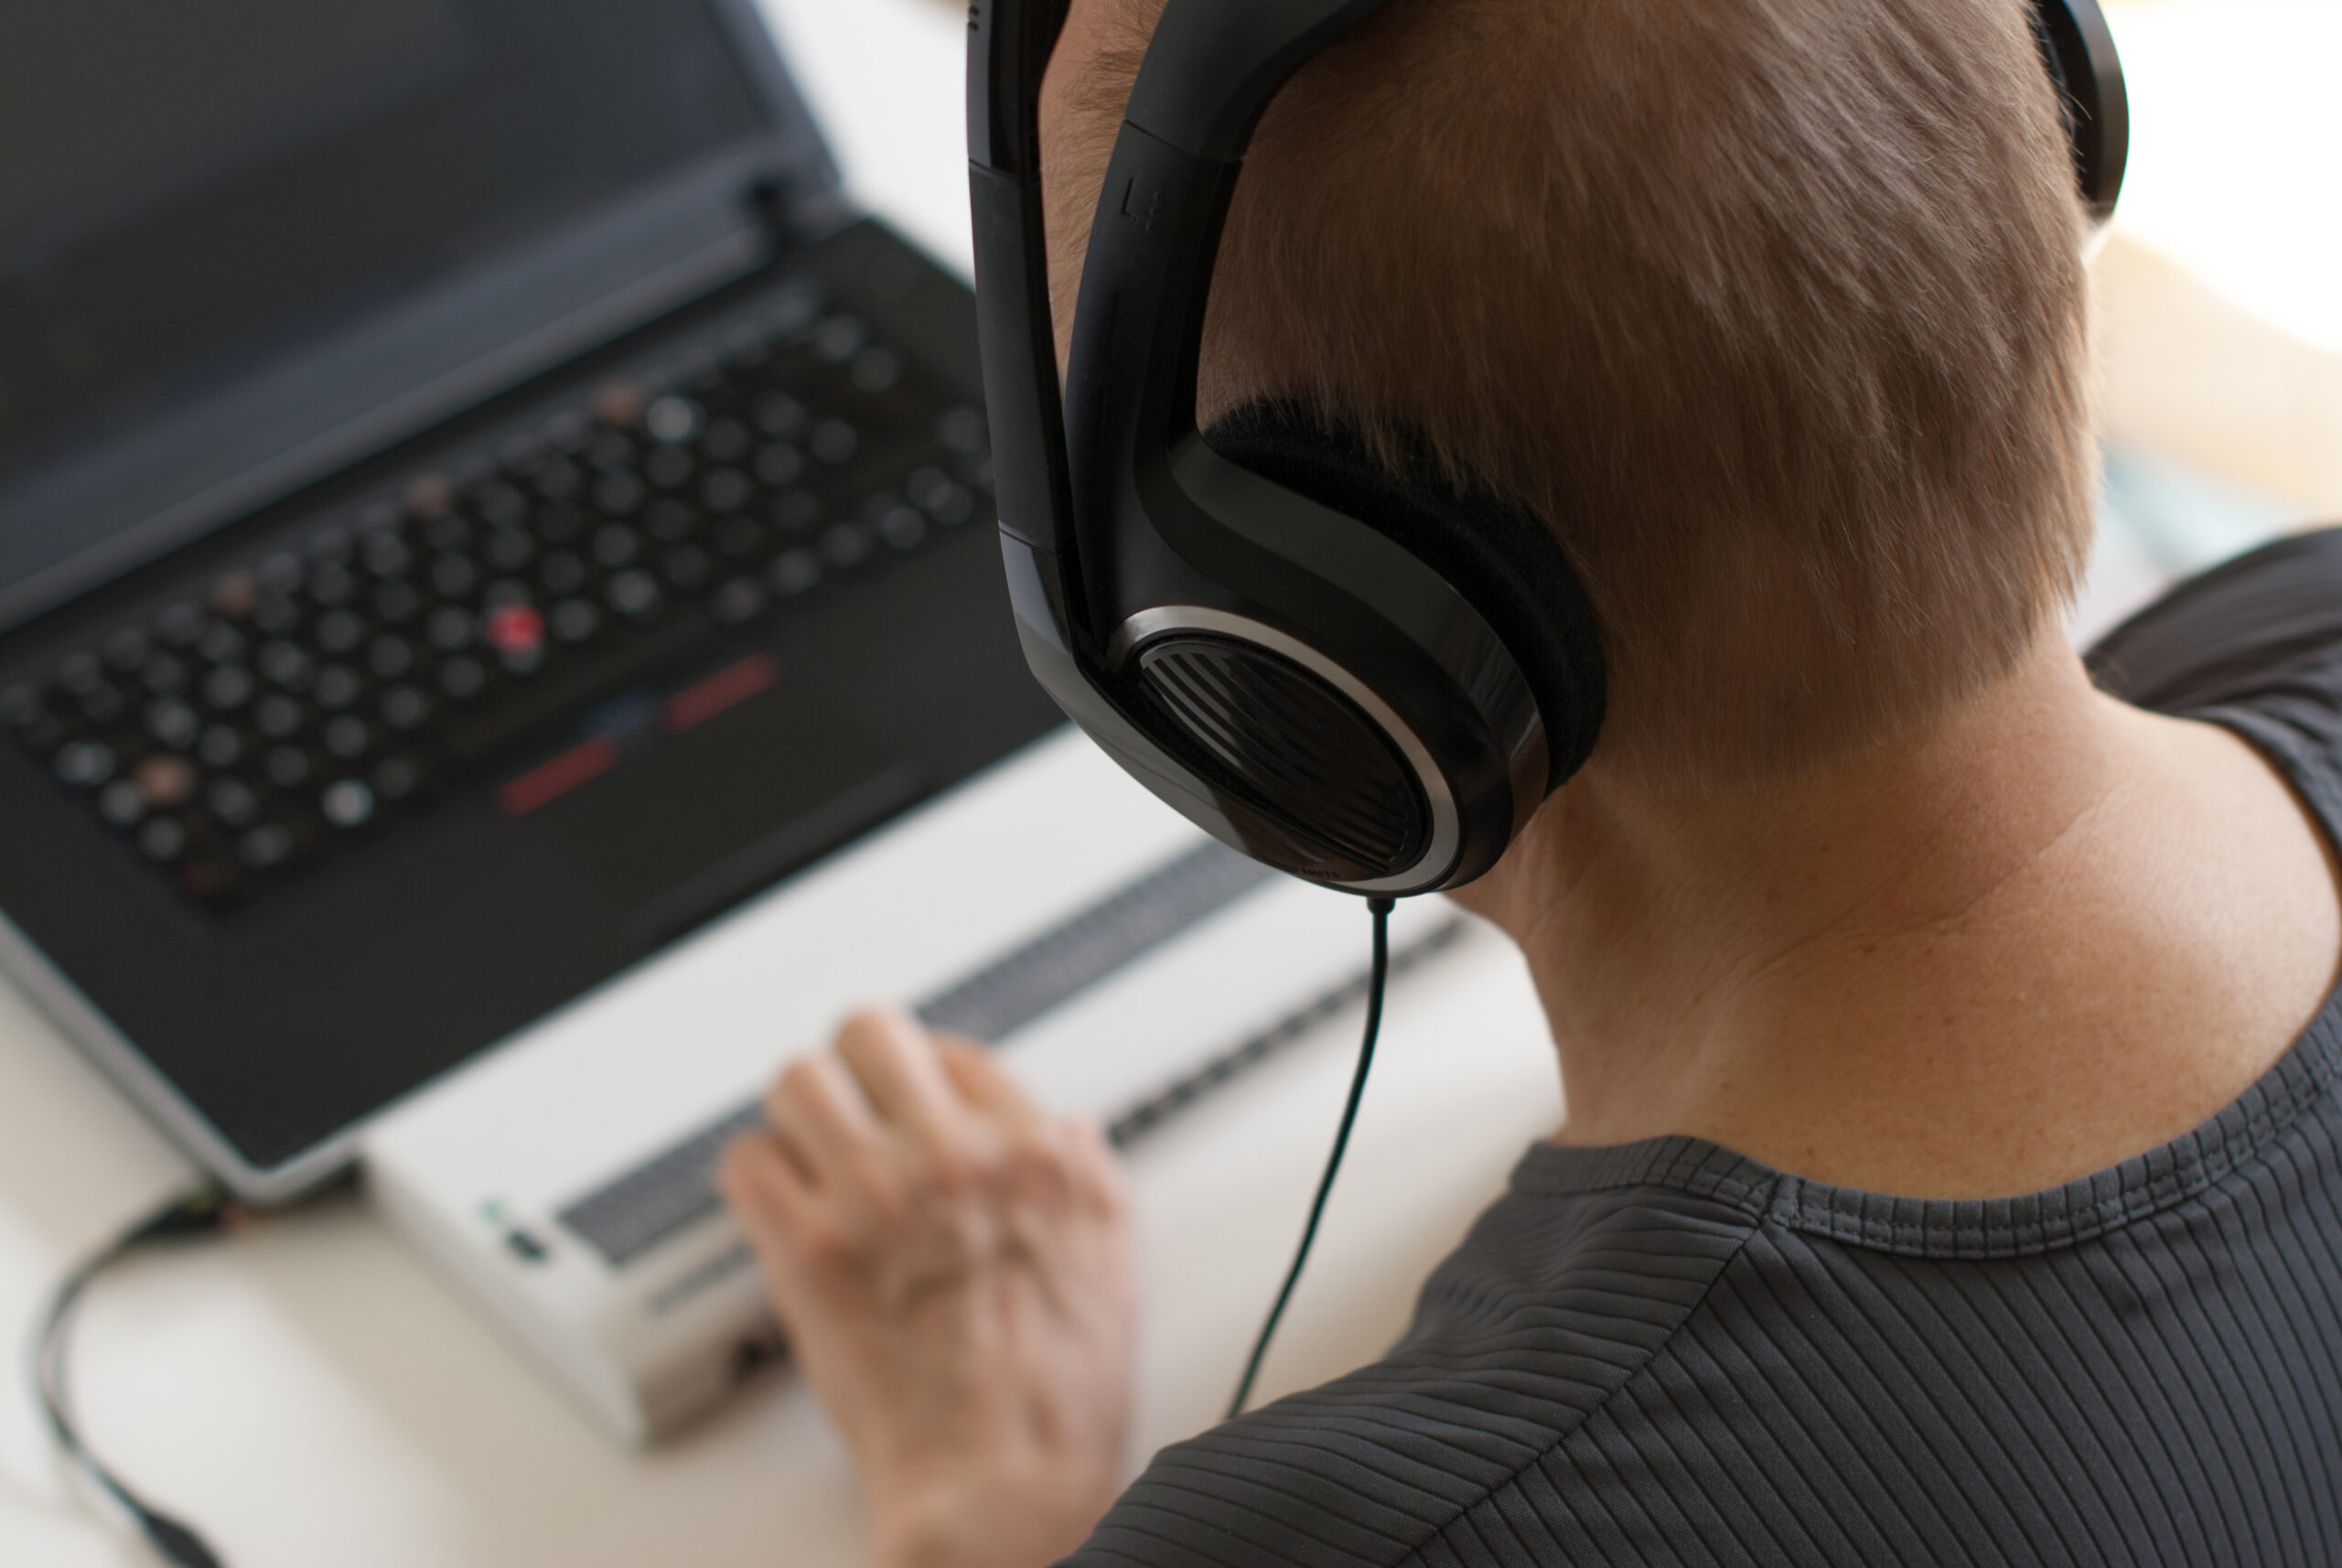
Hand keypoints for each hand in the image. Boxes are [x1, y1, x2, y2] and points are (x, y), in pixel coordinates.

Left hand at [718, 1009, 1135, 1567]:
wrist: (998, 1480)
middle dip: (858, 1068)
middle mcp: (950, 1159)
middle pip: (872, 1035)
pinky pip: (747, 1163)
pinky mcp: (807, 1251)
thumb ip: (1089, 1178)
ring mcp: (872, 1199)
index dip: (930, 1077)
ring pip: (797, 1083)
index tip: (915, 1101)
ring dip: (799, 1113)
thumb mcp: (1114, 1260)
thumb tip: (1070, 1133)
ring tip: (807, 1148)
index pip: (959, 1054)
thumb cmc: (1056, 1394)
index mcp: (1031, 1155)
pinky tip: (778, 1202)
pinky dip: (756, 1177)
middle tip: (851, 1103)